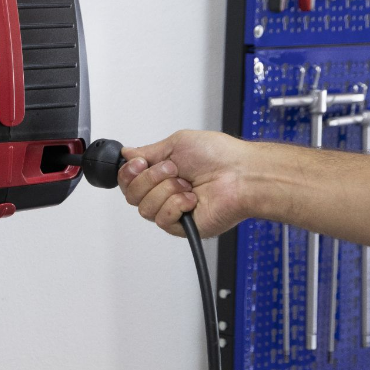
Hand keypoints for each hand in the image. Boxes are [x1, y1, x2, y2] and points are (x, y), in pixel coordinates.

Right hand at [118, 130, 252, 237]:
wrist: (242, 175)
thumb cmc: (220, 156)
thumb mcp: (176, 142)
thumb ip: (148, 151)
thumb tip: (127, 154)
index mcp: (162, 173)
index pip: (129, 180)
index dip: (128, 172)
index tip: (140, 163)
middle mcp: (165, 192)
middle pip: (132, 195)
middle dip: (150, 178)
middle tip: (173, 169)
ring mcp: (173, 209)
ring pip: (145, 208)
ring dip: (166, 190)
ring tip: (187, 183)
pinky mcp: (182, 226)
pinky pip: (162, 219)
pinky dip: (176, 205)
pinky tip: (192, 198)